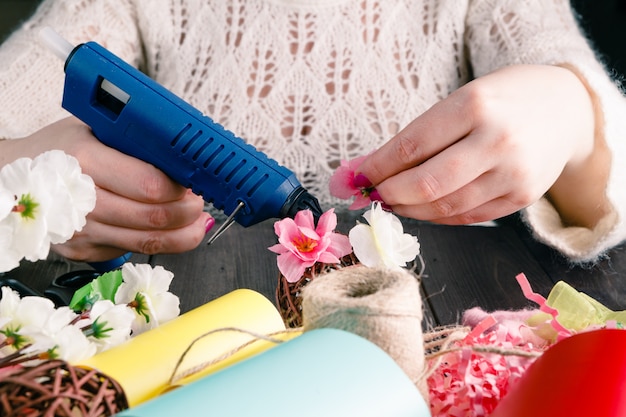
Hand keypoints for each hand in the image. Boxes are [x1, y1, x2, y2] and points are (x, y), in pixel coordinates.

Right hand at [2, 117, 212, 260]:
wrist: (9, 177)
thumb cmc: (56, 148)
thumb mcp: (92, 128)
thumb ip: (134, 141)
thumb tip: (183, 156)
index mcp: (86, 159)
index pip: (148, 185)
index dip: (180, 189)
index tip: (195, 183)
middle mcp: (81, 199)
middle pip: (151, 218)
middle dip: (187, 213)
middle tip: (200, 204)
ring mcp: (80, 230)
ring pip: (146, 242)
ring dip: (181, 235)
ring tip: (196, 223)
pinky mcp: (81, 250)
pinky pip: (130, 250)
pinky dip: (157, 243)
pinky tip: (170, 232)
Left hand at [358, 64, 607, 226]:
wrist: (567, 111)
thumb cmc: (503, 101)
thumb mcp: (463, 100)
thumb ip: (421, 135)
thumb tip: (369, 167)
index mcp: (474, 105)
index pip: (411, 146)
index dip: (377, 168)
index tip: (358, 177)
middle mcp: (496, 140)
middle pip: (427, 183)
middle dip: (391, 194)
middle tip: (374, 195)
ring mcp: (512, 173)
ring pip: (445, 206)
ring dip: (410, 209)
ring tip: (394, 202)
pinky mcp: (522, 198)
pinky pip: (467, 217)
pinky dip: (437, 217)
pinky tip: (423, 209)